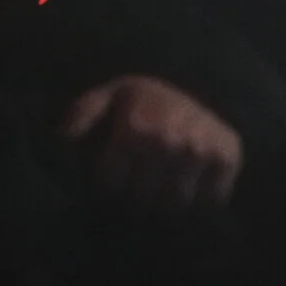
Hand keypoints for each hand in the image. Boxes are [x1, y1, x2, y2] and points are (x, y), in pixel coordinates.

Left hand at [61, 75, 242, 212]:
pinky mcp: (227, 157)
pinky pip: (211, 201)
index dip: (106, 188)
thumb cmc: (143, 98)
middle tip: (135, 194)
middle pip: (142, 202)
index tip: (110, 184)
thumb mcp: (107, 98)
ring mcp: (201, 151)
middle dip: (134, 201)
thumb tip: (59, 144)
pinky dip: (201, 203)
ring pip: (175, 207)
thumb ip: (80, 119)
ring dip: (165, 206)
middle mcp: (169, 141)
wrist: (198, 77)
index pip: (111, 186)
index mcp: (134, 128)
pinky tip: (190, 190)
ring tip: (159, 196)